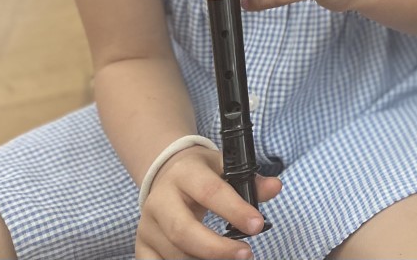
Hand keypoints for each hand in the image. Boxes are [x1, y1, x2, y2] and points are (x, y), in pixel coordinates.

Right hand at [135, 144, 280, 259]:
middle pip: (183, 231)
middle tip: (246, 254)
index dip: (235, 210)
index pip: (210, 192)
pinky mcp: (141, 244)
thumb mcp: (226, 166)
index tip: (258, 225)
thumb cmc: (202, 173)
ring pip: (173, 252)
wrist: (168, 173)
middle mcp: (159, 199)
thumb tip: (275, 187)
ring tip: (230, 257)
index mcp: (184, 173)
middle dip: (216, 248)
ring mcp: (147, 225)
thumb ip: (251, 179)